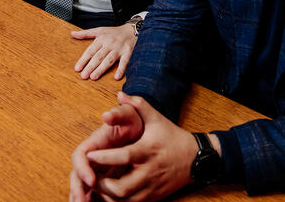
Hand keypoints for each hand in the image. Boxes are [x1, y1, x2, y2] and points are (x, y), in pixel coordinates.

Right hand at [70, 93, 143, 201]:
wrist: (142, 129)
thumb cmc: (134, 122)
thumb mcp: (128, 115)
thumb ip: (118, 113)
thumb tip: (107, 115)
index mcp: (94, 143)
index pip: (80, 155)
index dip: (82, 167)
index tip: (92, 180)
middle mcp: (92, 158)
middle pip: (77, 174)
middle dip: (78, 189)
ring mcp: (97, 169)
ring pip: (82, 186)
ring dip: (80, 197)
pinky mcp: (105, 180)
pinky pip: (93, 194)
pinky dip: (90, 201)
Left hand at [72, 23, 135, 79]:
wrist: (132, 30)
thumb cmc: (114, 32)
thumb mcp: (99, 30)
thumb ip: (85, 33)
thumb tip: (72, 34)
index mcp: (101, 38)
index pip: (90, 51)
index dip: (83, 60)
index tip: (77, 68)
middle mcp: (109, 43)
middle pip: (98, 57)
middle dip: (90, 66)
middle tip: (83, 76)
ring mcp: (119, 48)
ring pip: (109, 60)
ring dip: (101, 69)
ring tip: (93, 77)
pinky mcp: (128, 52)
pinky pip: (125, 62)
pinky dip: (121, 69)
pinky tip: (116, 77)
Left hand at [78, 92, 199, 201]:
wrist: (195, 158)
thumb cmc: (171, 135)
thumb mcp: (156, 117)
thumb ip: (137, 104)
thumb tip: (119, 94)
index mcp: (147, 151)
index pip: (123, 157)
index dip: (105, 158)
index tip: (89, 155)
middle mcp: (149, 172)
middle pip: (121, 187)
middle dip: (102, 184)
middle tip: (89, 175)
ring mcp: (152, 187)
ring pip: (125, 200)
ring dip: (108, 196)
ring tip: (95, 185)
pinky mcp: (154, 197)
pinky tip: (108, 194)